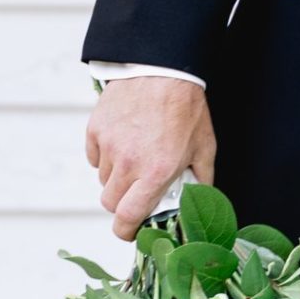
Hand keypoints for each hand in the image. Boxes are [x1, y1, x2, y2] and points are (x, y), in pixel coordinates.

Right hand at [86, 74, 215, 241]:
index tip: (131, 230)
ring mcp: (109, 146)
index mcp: (156, 172)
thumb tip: (197, 201)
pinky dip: (106, 156)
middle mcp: (128, 163)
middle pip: (110, 203)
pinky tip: (124, 141)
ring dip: (118, 177)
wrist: (164, 68)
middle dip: (123, 203)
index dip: (126, 230)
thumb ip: (201, 180)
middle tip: (138, 190)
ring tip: (137, 156)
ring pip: (103, 179)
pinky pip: (95, 157)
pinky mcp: (96, 130)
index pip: (127, 217)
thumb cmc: (187, 106)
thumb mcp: (204, 146)